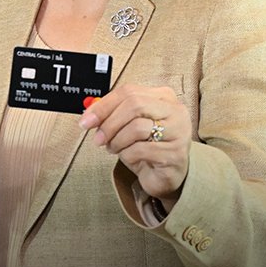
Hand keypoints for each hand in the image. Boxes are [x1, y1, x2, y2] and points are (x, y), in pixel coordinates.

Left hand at [78, 82, 191, 200]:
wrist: (166, 174)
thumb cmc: (146, 147)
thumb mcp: (128, 126)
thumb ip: (112, 115)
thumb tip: (89, 115)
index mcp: (162, 97)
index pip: (129, 92)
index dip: (103, 106)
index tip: (87, 120)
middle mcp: (175, 110)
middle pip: (134, 105)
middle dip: (110, 123)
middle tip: (99, 139)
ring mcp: (178, 132)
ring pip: (137, 128)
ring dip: (117, 141)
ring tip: (115, 149)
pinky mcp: (175, 154)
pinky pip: (141, 150)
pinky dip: (128, 156)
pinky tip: (130, 158)